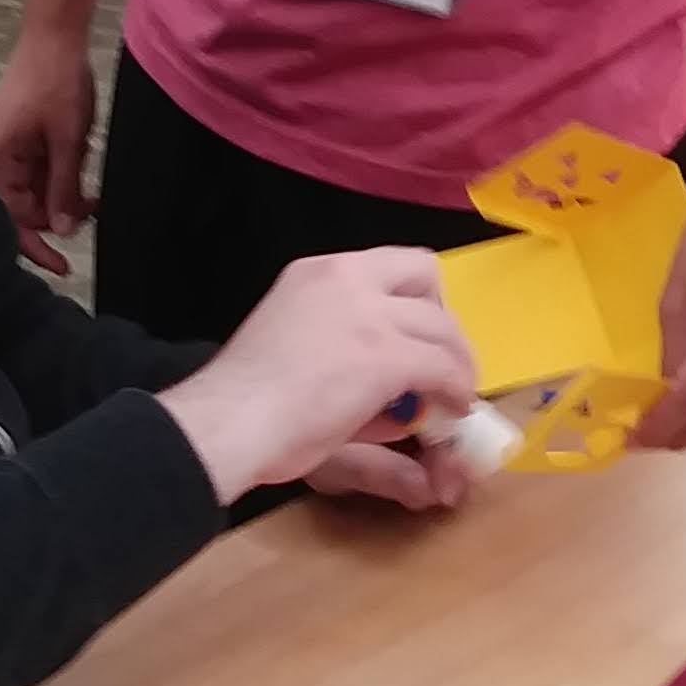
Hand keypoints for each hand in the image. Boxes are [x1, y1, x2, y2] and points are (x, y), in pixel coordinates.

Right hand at [0, 25, 99, 276]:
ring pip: (34, 189)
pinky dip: (61, 174)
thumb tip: (61, 231)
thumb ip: (63, 188)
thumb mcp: (68, 141)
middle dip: (57, 214)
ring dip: (63, 193)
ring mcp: (7, 148)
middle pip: (23, 207)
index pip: (11, 220)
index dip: (37, 247)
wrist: (54, 34)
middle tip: (93, 210)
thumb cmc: (56, 84)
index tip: (65, 267)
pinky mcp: (20, 138)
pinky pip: (38, 169)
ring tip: (94, 190)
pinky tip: (82, 168)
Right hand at [154, 249, 475, 504]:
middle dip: (442, 319)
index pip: (388, 264)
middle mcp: (346, 277)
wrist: (228, 422)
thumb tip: (389, 382)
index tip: (415, 334)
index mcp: (317, 272)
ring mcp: (370, 314)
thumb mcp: (294, 346)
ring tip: (454, 392)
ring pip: (441, 325)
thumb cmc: (245, 400)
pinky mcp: (387, 354)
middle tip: (439, 360)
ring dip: (456, 359)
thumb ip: (341, 348)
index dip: (414, 299)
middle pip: (424, 275)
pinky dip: (457, 388)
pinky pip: (444, 366)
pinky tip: (453, 409)